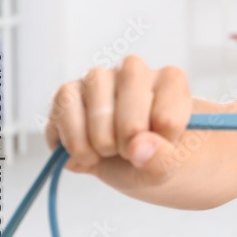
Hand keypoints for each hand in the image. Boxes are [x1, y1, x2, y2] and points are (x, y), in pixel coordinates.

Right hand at [44, 56, 191, 188]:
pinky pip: (66, 118)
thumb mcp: (169, 166)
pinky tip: (87, 150)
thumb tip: (138, 146)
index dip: (161, 146)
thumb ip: (162, 159)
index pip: (167, 120)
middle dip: (129, 149)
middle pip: (132, 122)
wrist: (129, 161)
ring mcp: (98, 77)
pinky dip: (76, 146)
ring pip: (99, 117)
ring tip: (109, 150)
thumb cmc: (155, 156)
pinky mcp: (67, 92)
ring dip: (102, 147)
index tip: (162, 145)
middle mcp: (134, 70)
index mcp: (170, 80)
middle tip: (131, 151)